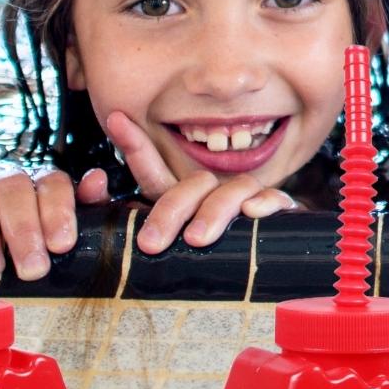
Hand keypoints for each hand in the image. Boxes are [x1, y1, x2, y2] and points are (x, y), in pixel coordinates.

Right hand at [0, 167, 82, 280]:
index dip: (58, 212)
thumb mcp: (64, 230)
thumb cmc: (33, 242)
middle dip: (25, 231)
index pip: (53, 184)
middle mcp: (9, 180)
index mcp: (42, 185)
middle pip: (16, 190)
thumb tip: (97, 180)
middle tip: (32, 269)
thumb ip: (86, 207)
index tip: (62, 245)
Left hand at [106, 112, 294, 253]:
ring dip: (213, 211)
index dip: (136, 145)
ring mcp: (247, 200)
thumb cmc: (218, 257)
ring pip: (230, 189)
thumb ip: (143, 229)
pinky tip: (252, 213)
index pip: (156, 172)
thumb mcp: (174, 248)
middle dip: (170, 209)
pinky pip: (273, 199)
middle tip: (151, 242)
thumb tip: (110, 203)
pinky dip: (264, 203)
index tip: (116, 119)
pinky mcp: (277, 211)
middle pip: (192, 185)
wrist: (271, 270)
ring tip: (196, 239)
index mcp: (185, 202)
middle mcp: (214, 194)